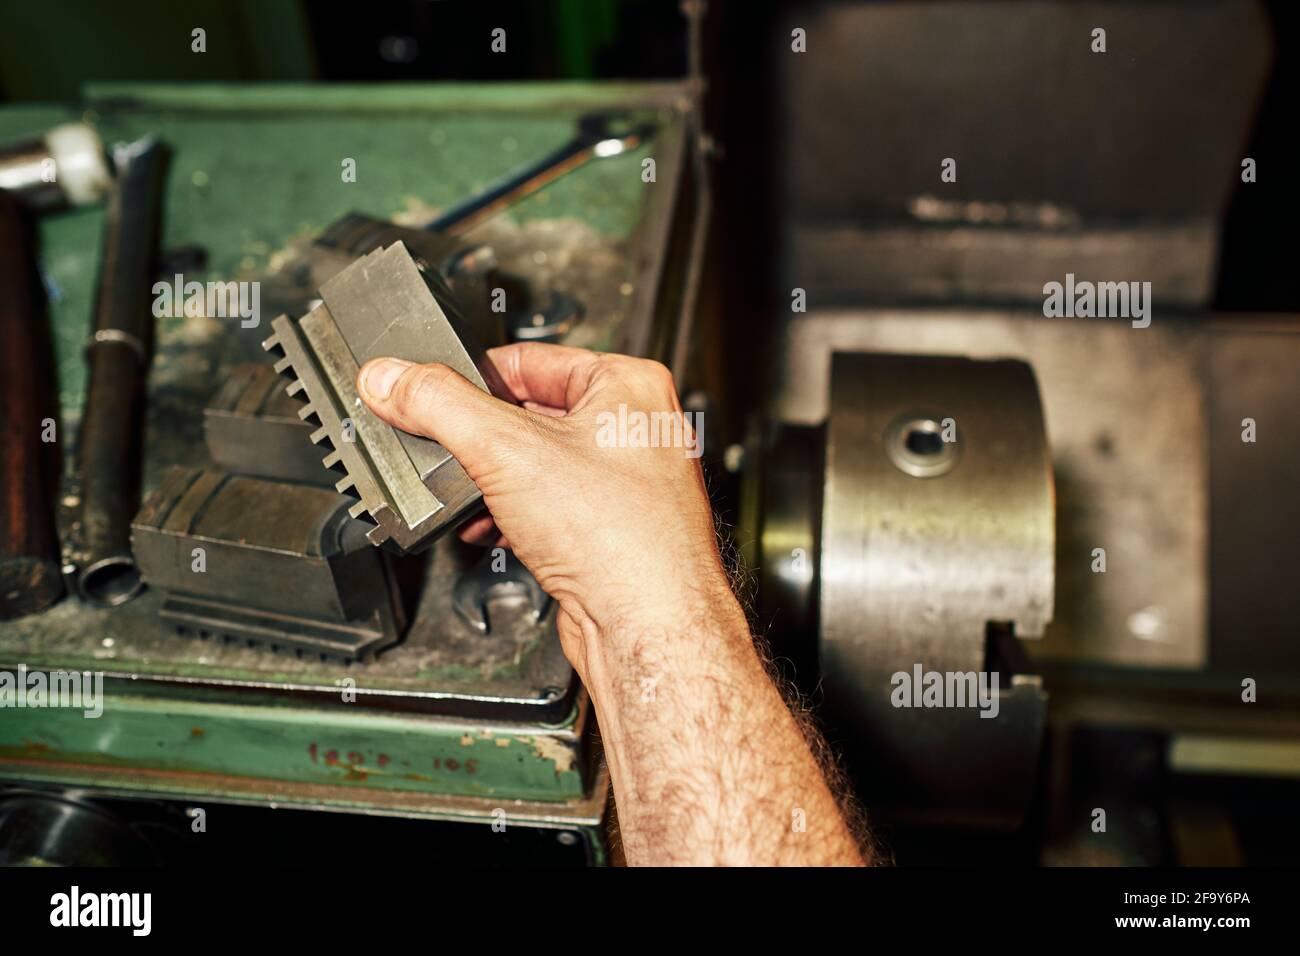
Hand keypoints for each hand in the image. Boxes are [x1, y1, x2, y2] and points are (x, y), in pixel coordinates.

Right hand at [356, 343, 732, 679]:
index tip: (430, 392)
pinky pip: (550, 508)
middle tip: (444, 450)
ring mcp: (627, 483)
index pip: (530, 359)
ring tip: (468, 496)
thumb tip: (392, 377)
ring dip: (493, 483)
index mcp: (628, 386)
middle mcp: (635, 429)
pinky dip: (512, 516)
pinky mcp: (611, 531)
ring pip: (537, 466)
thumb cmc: (619, 537)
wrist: (646, 626)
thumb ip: (437, 405)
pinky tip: (490, 530)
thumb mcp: (504, 450)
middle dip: (482, 440)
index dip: (473, 378)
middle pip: (530, 414)